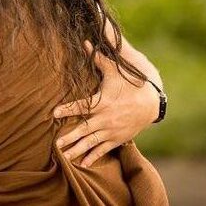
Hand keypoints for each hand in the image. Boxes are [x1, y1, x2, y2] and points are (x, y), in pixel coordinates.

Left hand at [53, 41, 157, 167]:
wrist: (151, 103)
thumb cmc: (130, 84)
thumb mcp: (115, 71)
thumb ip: (98, 59)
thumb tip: (85, 42)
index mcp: (102, 102)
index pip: (81, 106)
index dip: (67, 109)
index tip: (54, 113)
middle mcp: (105, 118)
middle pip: (84, 130)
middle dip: (70, 137)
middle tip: (56, 145)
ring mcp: (112, 131)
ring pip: (92, 143)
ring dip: (78, 150)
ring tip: (65, 157)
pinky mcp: (118, 139)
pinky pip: (104, 150)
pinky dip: (93, 157)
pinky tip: (83, 164)